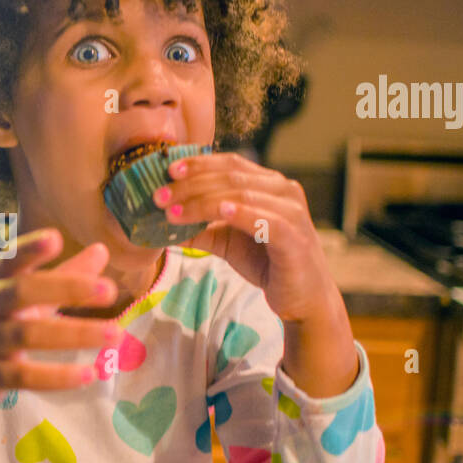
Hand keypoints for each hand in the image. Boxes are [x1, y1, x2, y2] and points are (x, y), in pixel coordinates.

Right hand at [0, 227, 124, 416]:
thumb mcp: (26, 302)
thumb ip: (64, 277)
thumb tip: (102, 250)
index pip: (11, 259)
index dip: (30, 249)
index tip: (56, 238)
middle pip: (22, 292)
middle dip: (66, 287)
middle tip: (109, 290)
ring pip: (27, 334)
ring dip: (74, 334)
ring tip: (115, 334)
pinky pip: (23, 376)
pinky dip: (57, 376)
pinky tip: (89, 374)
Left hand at [151, 152, 338, 323]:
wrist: (302, 298)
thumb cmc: (267, 264)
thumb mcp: (227, 241)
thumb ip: (201, 227)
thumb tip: (164, 219)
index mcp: (269, 184)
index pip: (230, 164)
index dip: (198, 164)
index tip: (167, 170)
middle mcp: (283, 190)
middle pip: (231, 177)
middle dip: (190, 184)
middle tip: (159, 195)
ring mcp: (292, 211)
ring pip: (241, 195)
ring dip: (202, 201)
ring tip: (172, 210)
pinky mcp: (295, 236)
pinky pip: (264, 219)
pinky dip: (239, 213)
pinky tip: (218, 212)